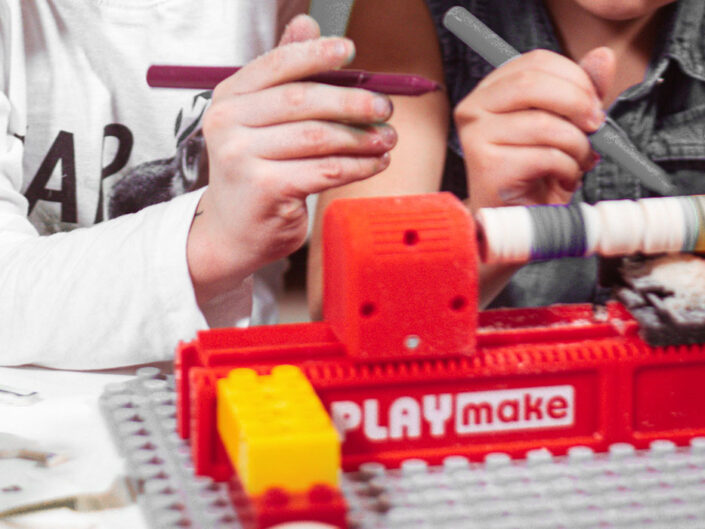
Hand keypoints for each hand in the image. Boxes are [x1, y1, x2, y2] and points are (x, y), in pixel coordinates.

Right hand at [188, 15, 395, 303]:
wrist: (232, 232)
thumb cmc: (253, 173)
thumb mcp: (258, 121)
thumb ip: (282, 76)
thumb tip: (307, 23)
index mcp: (228, 98)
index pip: (277, 65)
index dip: (317, 55)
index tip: (350, 51)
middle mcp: (227, 123)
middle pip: (302, 100)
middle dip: (352, 102)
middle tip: (384, 108)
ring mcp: (242, 157)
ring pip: (319, 137)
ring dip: (362, 137)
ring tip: (386, 139)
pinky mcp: (264, 188)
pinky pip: (325, 170)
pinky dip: (358, 165)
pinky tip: (374, 163)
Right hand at [454, 47, 614, 212]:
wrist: (517, 219)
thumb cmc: (537, 171)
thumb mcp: (564, 124)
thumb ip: (580, 90)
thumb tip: (603, 56)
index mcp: (490, 92)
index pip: (534, 62)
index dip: (573, 76)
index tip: (593, 101)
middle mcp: (474, 109)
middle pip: (533, 83)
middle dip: (577, 102)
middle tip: (597, 125)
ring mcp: (476, 138)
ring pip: (544, 123)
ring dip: (577, 145)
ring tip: (577, 162)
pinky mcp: (487, 167)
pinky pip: (545, 156)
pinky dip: (567, 169)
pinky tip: (562, 179)